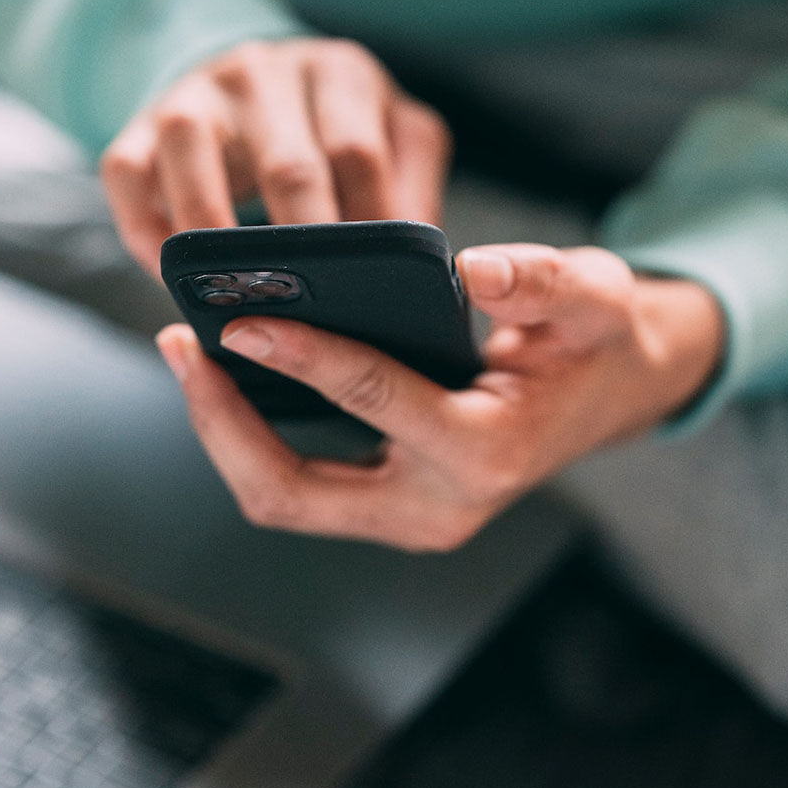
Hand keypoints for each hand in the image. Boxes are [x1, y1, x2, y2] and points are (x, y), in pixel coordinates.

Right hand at [101, 38, 451, 274]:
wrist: (250, 87)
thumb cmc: (330, 132)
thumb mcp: (390, 141)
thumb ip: (412, 192)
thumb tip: (428, 273)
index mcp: (340, 73)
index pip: (359, 155)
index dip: (366, 232)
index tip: (371, 295)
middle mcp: (265, 70)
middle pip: (288, 164)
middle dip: (301, 251)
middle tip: (313, 317)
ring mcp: (196, 92)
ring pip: (193, 153)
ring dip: (213, 238)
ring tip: (234, 300)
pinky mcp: (140, 121)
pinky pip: (127, 172)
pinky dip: (145, 230)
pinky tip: (171, 276)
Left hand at [156, 244, 723, 551]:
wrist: (607, 397)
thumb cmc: (594, 343)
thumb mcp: (595, 297)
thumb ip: (545, 281)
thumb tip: (474, 269)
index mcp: (485, 454)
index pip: (373, 400)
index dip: (301, 356)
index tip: (239, 319)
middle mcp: (435, 508)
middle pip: (291, 491)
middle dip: (222, 423)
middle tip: (180, 344)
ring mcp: (404, 519)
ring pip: (281, 498)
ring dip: (225, 433)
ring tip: (189, 354)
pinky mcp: (384, 507)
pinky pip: (295, 486)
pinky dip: (251, 437)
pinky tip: (230, 375)